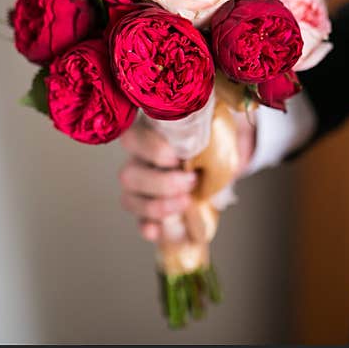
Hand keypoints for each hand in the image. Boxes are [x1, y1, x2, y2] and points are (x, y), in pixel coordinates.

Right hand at [118, 113, 255, 241]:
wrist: (220, 160)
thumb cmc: (209, 137)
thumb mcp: (211, 123)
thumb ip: (208, 119)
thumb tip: (217, 117)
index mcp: (148, 134)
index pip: (132, 138)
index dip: (150, 149)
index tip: (176, 157)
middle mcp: (137, 161)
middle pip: (128, 175)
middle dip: (161, 182)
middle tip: (191, 181)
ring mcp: (139, 189)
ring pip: (130, 200)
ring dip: (158, 206)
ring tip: (187, 203)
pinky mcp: (148, 212)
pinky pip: (140, 222)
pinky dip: (149, 227)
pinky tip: (160, 230)